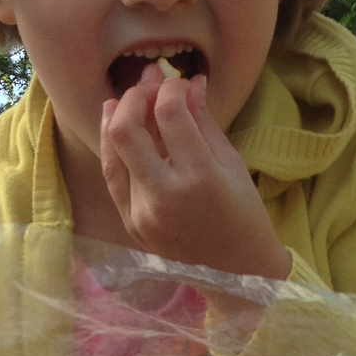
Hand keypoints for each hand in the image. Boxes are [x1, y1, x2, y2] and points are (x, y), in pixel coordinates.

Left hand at [100, 67, 291, 280]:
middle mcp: (164, 196)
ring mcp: (141, 213)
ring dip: (117, 117)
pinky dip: (112, 146)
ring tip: (128, 97)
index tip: (179, 82)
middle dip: (136, 95)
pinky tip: (116, 125)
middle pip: (127, 128)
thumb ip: (204, 121)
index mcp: (199, 177)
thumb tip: (189, 81)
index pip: (169, 114)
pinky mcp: (130, 223)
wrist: (237, 274)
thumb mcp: (232, 163)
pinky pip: (112, 176)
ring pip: (112, 151)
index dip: (170, 88)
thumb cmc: (243, 215)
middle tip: (149, 82)